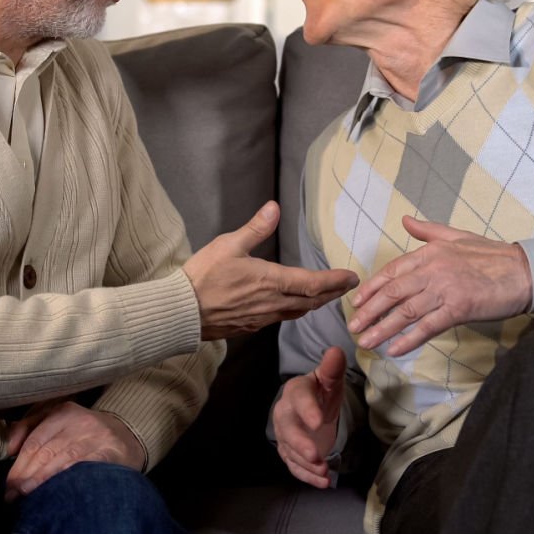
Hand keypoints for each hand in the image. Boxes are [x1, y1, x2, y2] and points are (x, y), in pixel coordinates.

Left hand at [3, 401, 143, 501]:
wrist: (125, 436)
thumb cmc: (82, 432)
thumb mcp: (57, 420)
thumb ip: (29, 427)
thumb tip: (8, 448)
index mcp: (63, 411)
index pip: (35, 440)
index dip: (19, 464)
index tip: (8, 484)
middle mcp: (80, 421)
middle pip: (46, 451)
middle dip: (26, 475)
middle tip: (12, 494)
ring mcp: (96, 436)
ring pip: (63, 460)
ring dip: (42, 480)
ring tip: (27, 495)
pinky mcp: (110, 452)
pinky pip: (86, 467)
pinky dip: (69, 480)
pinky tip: (57, 492)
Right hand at [182, 201, 358, 338]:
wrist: (181, 312)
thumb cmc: (204, 277)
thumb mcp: (228, 245)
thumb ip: (255, 228)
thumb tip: (274, 207)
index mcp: (271, 281)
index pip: (313, 283)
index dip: (335, 281)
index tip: (351, 277)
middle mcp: (272, 303)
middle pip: (311, 301)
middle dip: (332, 293)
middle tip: (347, 287)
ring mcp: (262, 318)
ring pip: (298, 312)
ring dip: (315, 303)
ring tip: (325, 296)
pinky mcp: (251, 325)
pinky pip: (281, 318)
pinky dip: (295, 311)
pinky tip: (292, 306)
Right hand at [272, 346, 346, 487]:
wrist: (311, 407)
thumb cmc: (321, 392)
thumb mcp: (330, 380)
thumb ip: (332, 369)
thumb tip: (336, 351)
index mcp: (296, 392)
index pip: (300, 399)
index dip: (308, 410)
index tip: (318, 421)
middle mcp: (285, 413)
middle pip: (288, 429)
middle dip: (300, 443)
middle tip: (315, 455)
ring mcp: (285, 435)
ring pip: (289, 451)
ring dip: (306, 464)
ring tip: (324, 472)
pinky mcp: (288, 452)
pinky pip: (294, 466)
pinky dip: (307, 476)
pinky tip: (323, 482)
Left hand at [348, 216, 532, 355]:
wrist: (524, 272)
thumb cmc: (492, 256)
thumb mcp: (457, 236)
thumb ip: (427, 231)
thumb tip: (405, 220)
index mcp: (430, 252)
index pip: (392, 271)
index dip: (372, 288)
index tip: (357, 302)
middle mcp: (433, 269)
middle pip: (393, 293)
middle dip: (370, 311)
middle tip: (353, 326)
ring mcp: (445, 289)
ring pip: (406, 312)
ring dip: (382, 328)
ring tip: (366, 341)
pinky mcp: (458, 308)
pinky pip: (428, 326)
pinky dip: (409, 339)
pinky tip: (394, 350)